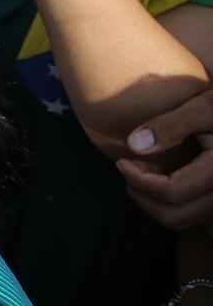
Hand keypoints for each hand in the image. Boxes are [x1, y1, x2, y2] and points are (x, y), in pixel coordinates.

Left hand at [116, 91, 212, 230]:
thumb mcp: (206, 108)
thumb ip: (171, 124)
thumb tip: (134, 145)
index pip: (170, 193)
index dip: (138, 180)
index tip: (121, 161)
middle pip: (174, 216)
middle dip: (143, 196)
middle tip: (130, 170)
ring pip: (183, 219)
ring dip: (154, 201)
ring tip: (144, 171)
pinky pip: (194, 214)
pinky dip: (172, 202)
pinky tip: (163, 175)